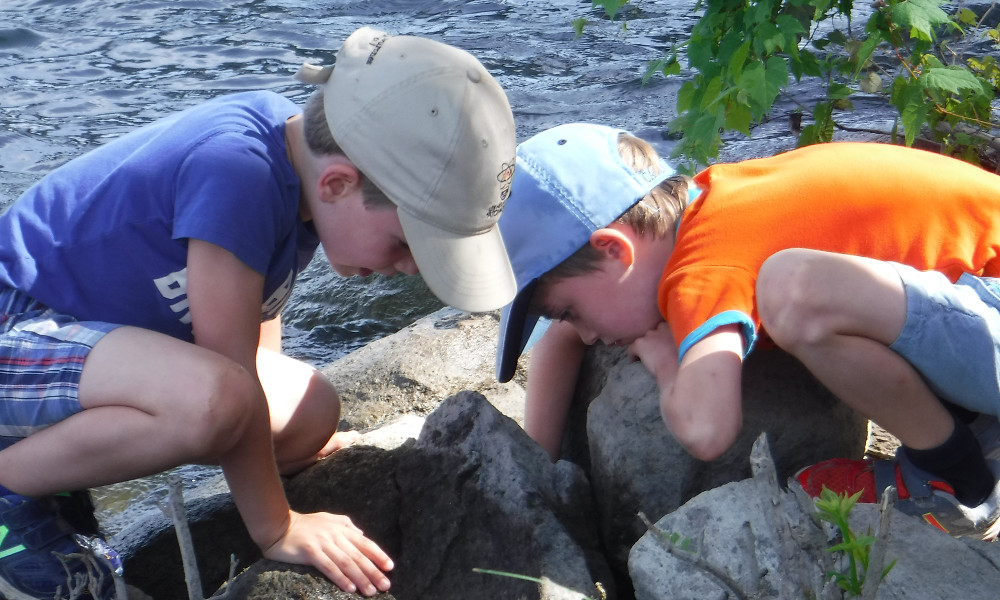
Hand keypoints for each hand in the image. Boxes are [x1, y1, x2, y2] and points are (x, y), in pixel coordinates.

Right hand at [263, 511, 393, 595]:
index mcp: (341, 528)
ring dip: (360, 578)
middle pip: (358, 556)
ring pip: (347, 563)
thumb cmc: (304, 524)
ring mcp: (323, 542)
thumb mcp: (328, 519)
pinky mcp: (310, 551)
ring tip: (370, 591)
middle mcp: (335, 535)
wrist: (278, 525)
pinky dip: (340, 578)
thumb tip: (362, 533)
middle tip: (385, 585)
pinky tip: (350, 588)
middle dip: (373, 572)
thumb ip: (346, 525)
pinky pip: (328, 566)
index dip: (379, 555)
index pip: (365, 543)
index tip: (390, 567)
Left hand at [627, 321, 678, 383]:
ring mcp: (649, 336)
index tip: (662, 346)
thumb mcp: (685, 348)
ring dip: (644, 348)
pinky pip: (631, 349)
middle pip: (652, 333)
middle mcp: (660, 328)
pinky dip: (632, 355)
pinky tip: (635, 362)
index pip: (663, 328)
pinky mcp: (640, 344)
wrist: (675, 370)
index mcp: (673, 328)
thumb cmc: (683, 364)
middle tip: (655, 353)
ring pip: (642, 342)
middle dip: (652, 342)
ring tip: (646, 359)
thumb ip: (678, 342)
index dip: (661, 338)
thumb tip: (672, 348)